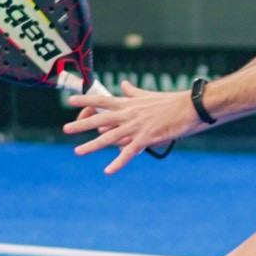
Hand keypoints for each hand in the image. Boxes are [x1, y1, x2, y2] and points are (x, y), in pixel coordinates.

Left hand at [64, 79, 200, 173]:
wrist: (189, 107)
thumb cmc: (171, 102)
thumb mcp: (148, 95)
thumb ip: (133, 92)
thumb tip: (123, 84)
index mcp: (129, 103)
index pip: (103, 100)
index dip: (86, 100)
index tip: (71, 100)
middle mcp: (129, 114)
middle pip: (100, 119)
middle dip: (81, 125)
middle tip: (66, 129)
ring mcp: (136, 127)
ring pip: (109, 137)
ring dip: (92, 145)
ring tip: (77, 151)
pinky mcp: (146, 138)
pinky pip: (128, 153)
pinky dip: (118, 163)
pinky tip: (107, 171)